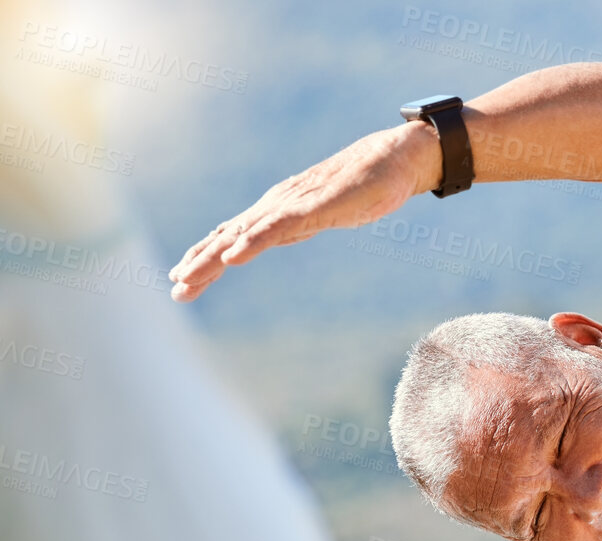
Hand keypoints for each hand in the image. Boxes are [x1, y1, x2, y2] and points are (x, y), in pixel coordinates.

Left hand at [168, 121, 438, 302]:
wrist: (392, 159)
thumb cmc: (362, 185)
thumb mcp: (322, 212)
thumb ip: (298, 222)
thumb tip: (278, 233)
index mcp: (278, 211)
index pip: (233, 236)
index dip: (206, 257)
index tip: (182, 280)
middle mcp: (276, 206)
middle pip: (229, 237)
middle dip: (200, 263)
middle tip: (176, 289)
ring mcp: (293, 205)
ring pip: (243, 235)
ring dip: (213, 258)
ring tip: (187, 277)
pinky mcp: (313, 207)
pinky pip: (276, 228)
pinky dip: (251, 243)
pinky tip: (233, 257)